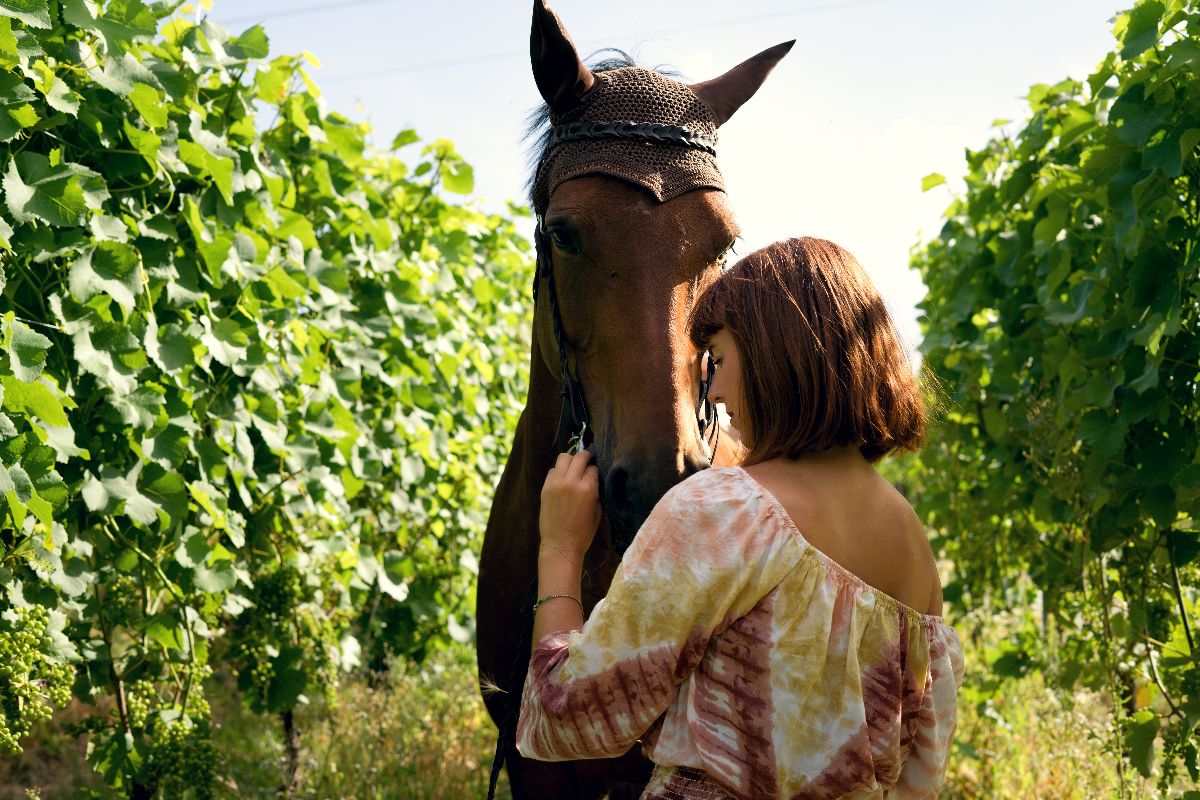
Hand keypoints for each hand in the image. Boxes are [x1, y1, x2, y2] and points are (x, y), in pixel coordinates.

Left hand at [539, 449, 600, 566]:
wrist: (560, 545)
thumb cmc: (583, 533)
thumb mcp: (598, 512)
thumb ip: (596, 493)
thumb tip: (594, 480)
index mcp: (588, 489)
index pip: (593, 468)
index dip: (596, 471)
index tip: (595, 474)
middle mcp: (571, 482)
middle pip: (579, 457)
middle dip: (586, 458)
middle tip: (587, 462)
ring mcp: (556, 484)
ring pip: (563, 458)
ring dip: (571, 461)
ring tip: (573, 469)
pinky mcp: (545, 488)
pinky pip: (553, 470)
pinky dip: (559, 471)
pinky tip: (562, 480)